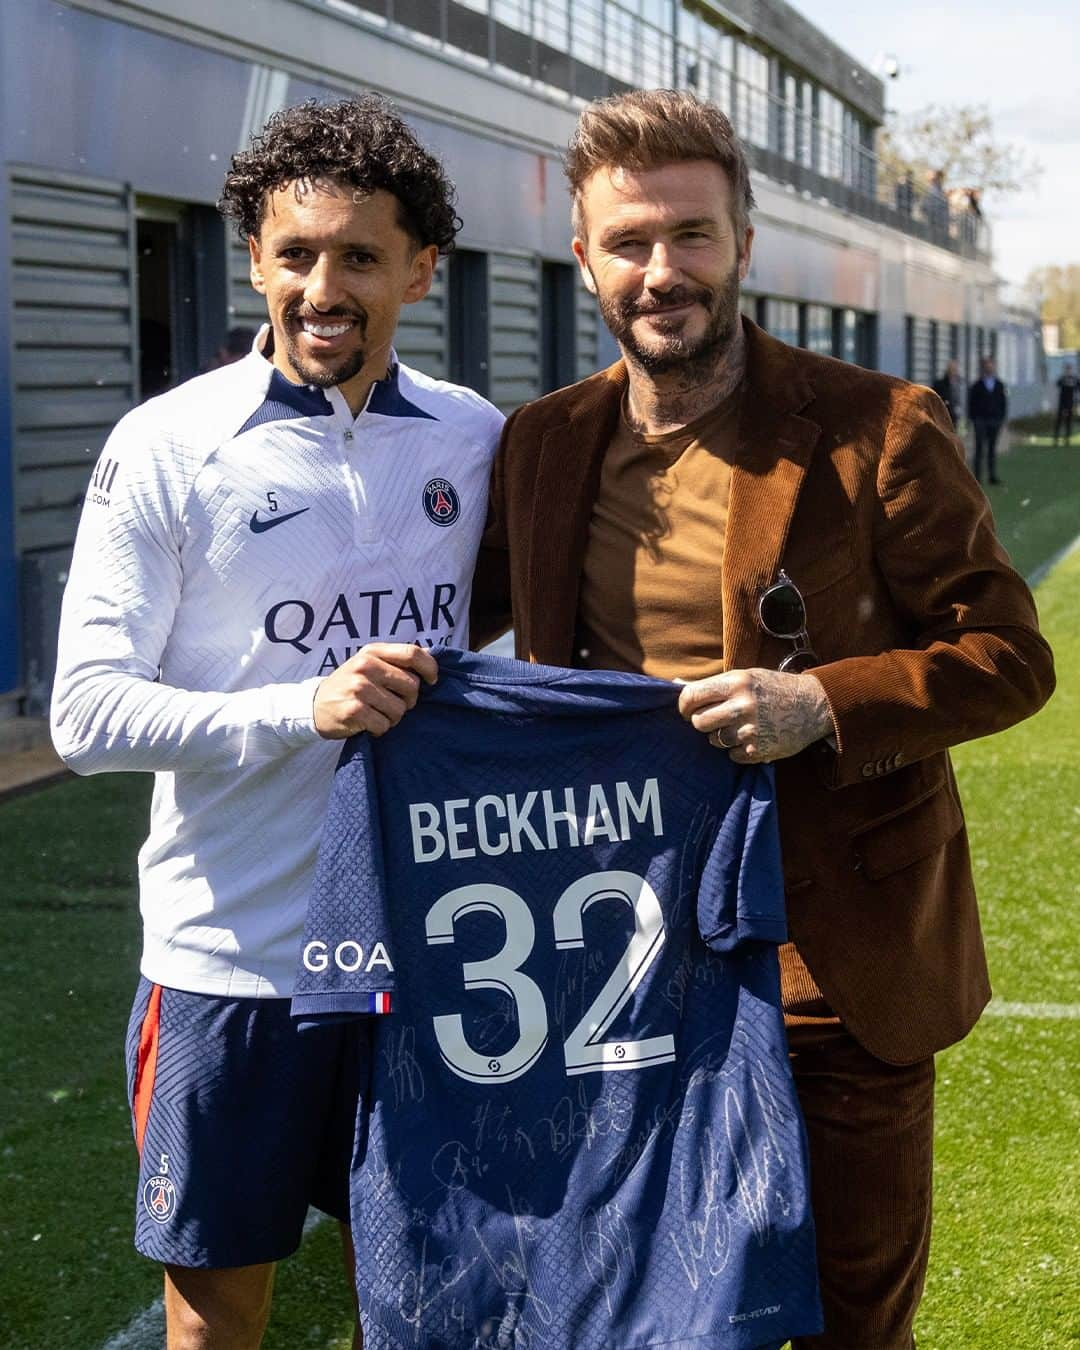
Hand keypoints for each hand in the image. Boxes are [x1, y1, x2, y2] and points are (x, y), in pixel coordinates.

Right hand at [313, 643, 438, 738]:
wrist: (314, 705)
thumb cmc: (349, 686)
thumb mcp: (368, 665)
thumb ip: (395, 662)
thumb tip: (431, 662)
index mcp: (372, 652)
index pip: (412, 653)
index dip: (430, 668)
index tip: (432, 681)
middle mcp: (365, 666)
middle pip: (411, 686)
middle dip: (408, 700)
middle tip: (392, 704)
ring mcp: (359, 688)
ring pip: (400, 709)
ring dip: (392, 717)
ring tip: (377, 713)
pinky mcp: (354, 710)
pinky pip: (384, 724)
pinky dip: (380, 728)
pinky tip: (367, 723)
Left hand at [677, 668, 833, 763]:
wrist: (814, 706)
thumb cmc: (773, 688)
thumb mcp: (745, 677)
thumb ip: (711, 684)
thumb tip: (675, 683)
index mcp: (737, 682)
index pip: (691, 696)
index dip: (684, 706)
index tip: (687, 711)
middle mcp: (742, 705)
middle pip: (699, 722)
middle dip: (702, 722)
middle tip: (714, 719)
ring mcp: (751, 730)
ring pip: (714, 740)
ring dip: (720, 736)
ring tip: (738, 726)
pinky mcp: (759, 751)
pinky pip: (732, 756)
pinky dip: (737, 750)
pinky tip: (752, 738)